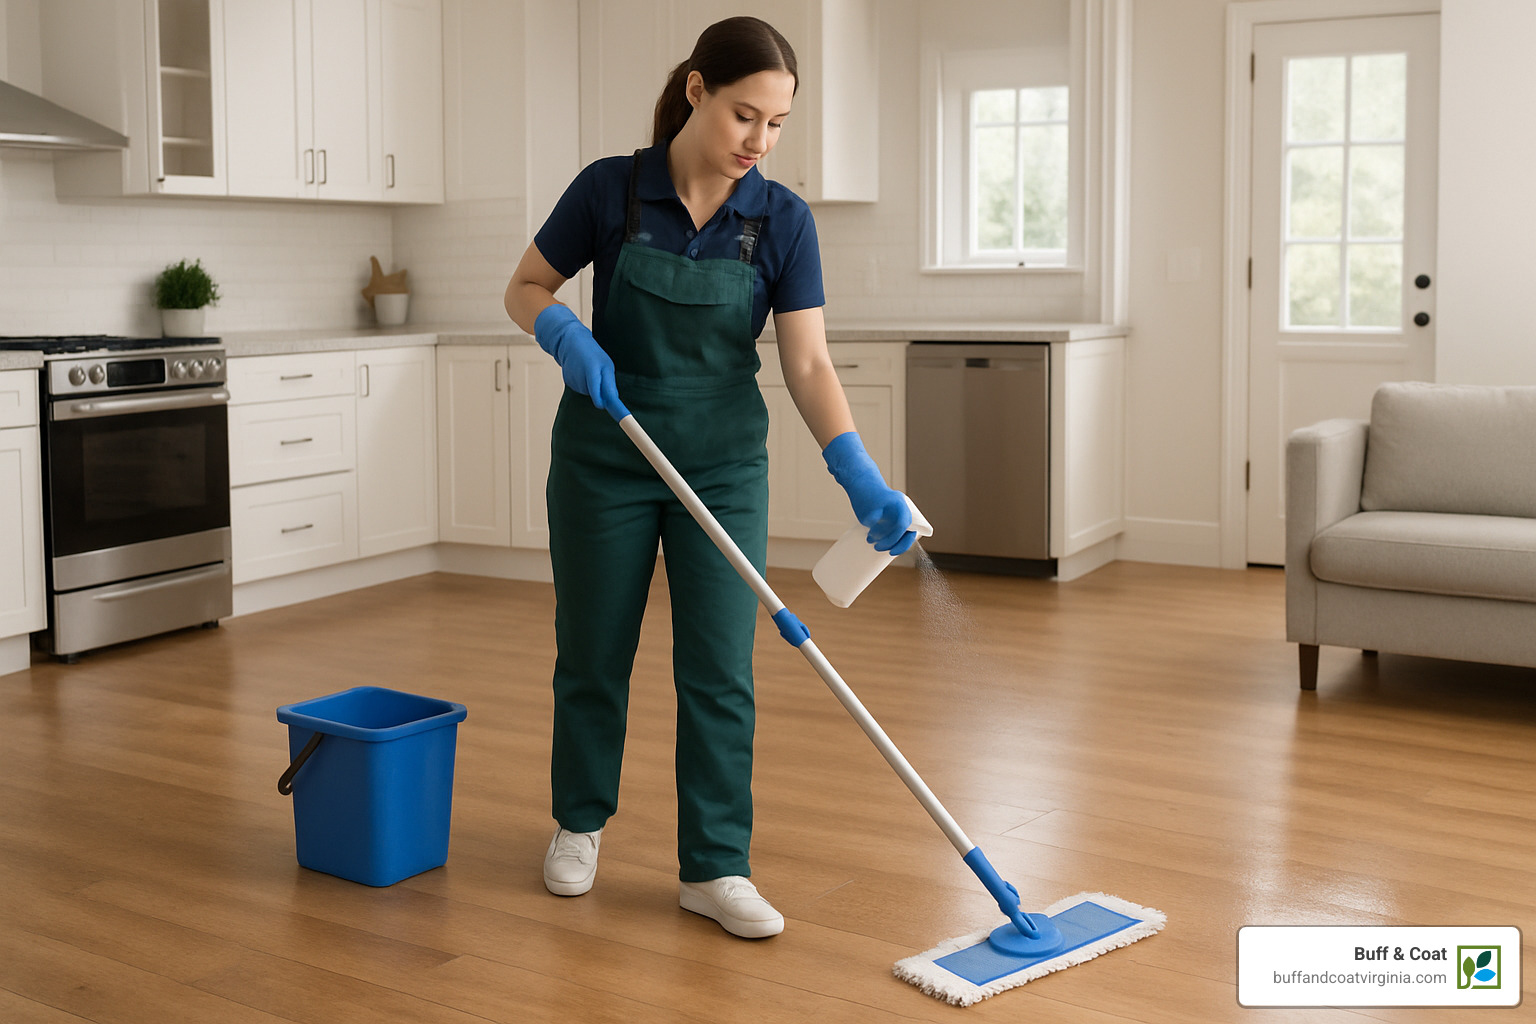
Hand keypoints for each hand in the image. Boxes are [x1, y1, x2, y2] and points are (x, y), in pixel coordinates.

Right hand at [534, 304, 625, 416]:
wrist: (569, 341)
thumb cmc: (591, 352)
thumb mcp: (606, 365)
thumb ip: (609, 384)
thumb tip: (613, 401)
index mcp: (596, 373)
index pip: (607, 397)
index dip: (616, 411)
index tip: (625, 422)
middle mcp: (584, 380)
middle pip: (599, 398)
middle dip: (602, 391)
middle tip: (599, 373)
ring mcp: (575, 382)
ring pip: (590, 394)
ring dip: (592, 386)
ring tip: (589, 369)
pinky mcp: (569, 383)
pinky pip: (582, 390)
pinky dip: (584, 384)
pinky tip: (581, 371)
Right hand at [822, 431, 916, 554]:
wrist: (861, 480)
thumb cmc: (874, 498)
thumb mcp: (889, 508)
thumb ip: (894, 522)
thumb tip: (895, 543)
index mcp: (903, 506)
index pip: (908, 528)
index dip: (904, 543)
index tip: (895, 550)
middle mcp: (897, 504)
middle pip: (899, 529)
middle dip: (891, 543)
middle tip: (881, 548)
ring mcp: (884, 506)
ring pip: (885, 529)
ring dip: (879, 538)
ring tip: (872, 540)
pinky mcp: (871, 507)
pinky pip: (873, 525)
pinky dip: (871, 532)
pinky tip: (868, 534)